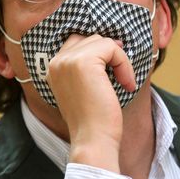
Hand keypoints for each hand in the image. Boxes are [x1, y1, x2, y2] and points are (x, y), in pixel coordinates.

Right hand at [45, 33, 135, 172]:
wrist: (92, 139)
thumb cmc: (92, 119)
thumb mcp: (84, 88)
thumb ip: (87, 66)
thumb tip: (112, 41)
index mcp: (52, 68)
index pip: (78, 43)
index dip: (100, 54)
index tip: (111, 74)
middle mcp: (56, 61)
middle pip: (90, 39)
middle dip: (110, 55)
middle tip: (119, 78)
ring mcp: (67, 60)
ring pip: (102, 41)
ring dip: (119, 60)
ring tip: (123, 83)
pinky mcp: (83, 62)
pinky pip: (112, 48)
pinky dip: (125, 64)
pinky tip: (126, 84)